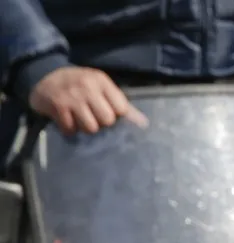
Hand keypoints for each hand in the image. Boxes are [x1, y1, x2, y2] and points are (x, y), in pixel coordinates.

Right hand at [29, 66, 147, 135]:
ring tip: (79, 119)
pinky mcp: (57, 107)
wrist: (43, 74)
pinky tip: (67, 120)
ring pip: (90, 128)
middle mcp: (88, 87)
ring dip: (84, 128)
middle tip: (92, 116)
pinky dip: (69, 129)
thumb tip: (143, 123)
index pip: (121, 108)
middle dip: (101, 123)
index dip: (116, 115)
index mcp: (101, 81)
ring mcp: (72, 97)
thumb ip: (121, 104)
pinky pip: (71, 130)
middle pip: (107, 120)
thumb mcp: (101, 87)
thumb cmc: (79, 84)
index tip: (107, 112)